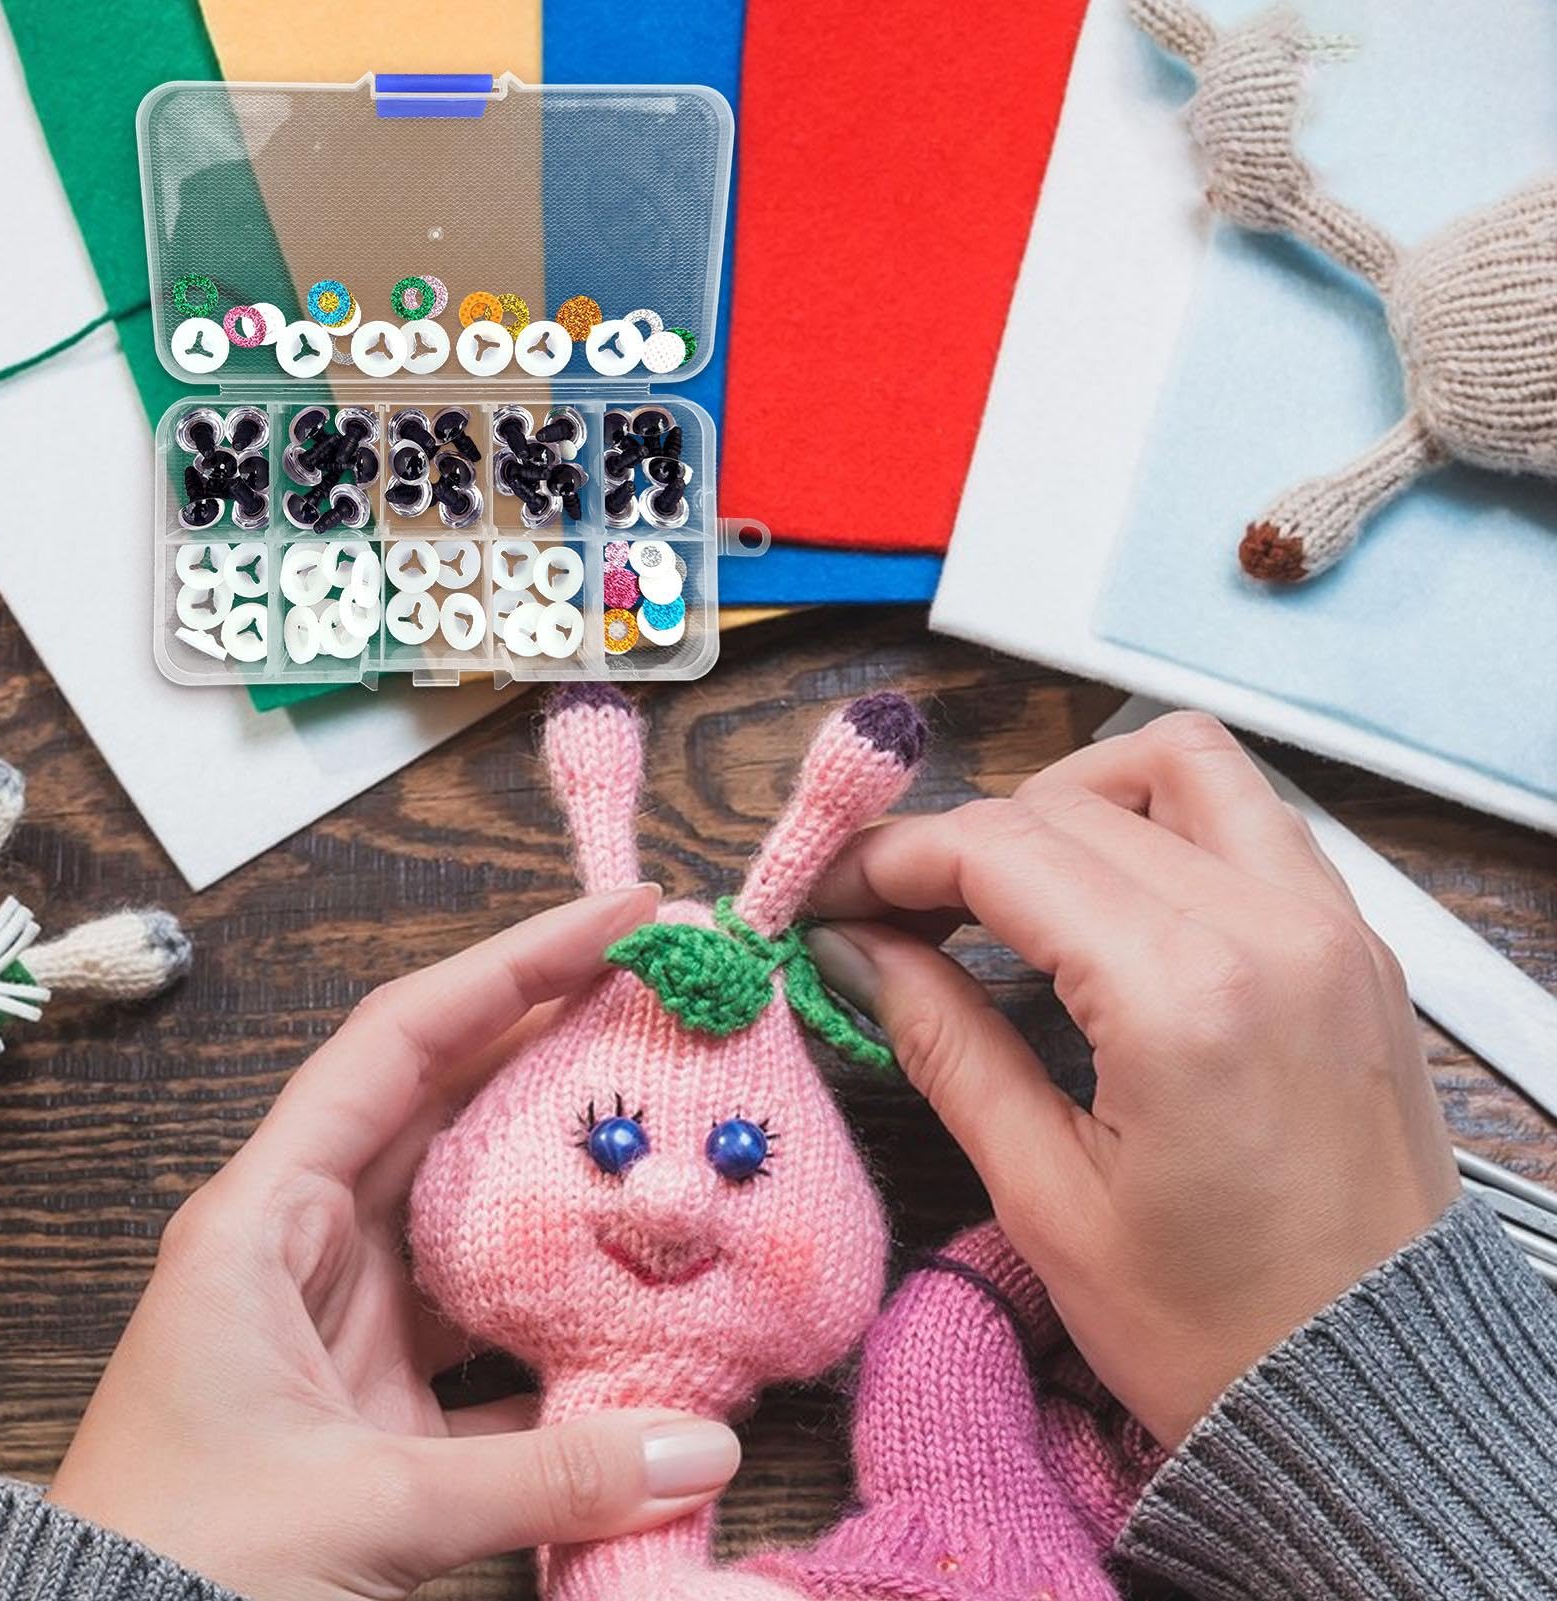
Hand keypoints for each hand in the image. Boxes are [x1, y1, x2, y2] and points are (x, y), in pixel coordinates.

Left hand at [48, 884, 741, 1600]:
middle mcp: (310, 1240)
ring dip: (568, 1170)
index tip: (624, 915)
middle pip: (451, 1097)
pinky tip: (640, 1301)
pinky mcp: (381, 1392)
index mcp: (267, 1216)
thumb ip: (544, 1474)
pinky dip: (561, 1307)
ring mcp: (349, 1314)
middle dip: (559, 1041)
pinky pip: (488, 1318)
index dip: (517, 964)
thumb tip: (706, 1446)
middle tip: (670, 995)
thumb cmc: (174, 1566)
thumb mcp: (359, 1505)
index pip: (404, 1040)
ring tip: (671, 1123)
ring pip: (477, 1203)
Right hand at [806, 712, 1458, 1448]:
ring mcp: (1331, 924)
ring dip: (1073, 798)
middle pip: (1070, 801)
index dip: (889, 856)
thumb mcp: (1044, 1197)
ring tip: (1009, 886)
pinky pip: (1249, 818)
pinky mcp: (1357, 943)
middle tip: (891, 909)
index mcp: (1186, 996)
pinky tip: (1107, 903)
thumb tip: (857, 947)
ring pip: (1180, 764)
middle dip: (958, 838)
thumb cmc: (1216, 1331)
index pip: (1002, 851)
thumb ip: (943, 1040)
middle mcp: (1273, 927)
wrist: (1378, 1396)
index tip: (827, 890)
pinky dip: (1160, 824)